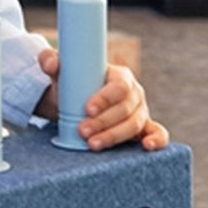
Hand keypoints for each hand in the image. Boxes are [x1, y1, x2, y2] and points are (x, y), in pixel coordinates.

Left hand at [36, 47, 168, 151]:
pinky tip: (147, 147)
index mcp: (120, 76)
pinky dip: (156, 139)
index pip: (118, 86)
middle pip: (125, 109)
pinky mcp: (143, 129)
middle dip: (103, 122)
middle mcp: (134, 94)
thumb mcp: (61, 72)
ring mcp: (140, 112)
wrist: (76, 104)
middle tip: (82, 131)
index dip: (105, 98)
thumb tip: (50, 63)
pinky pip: (157, 133)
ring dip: (114, 136)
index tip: (87, 108)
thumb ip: (51, 61)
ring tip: (92, 144)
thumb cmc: (73, 85)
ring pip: (134, 125)